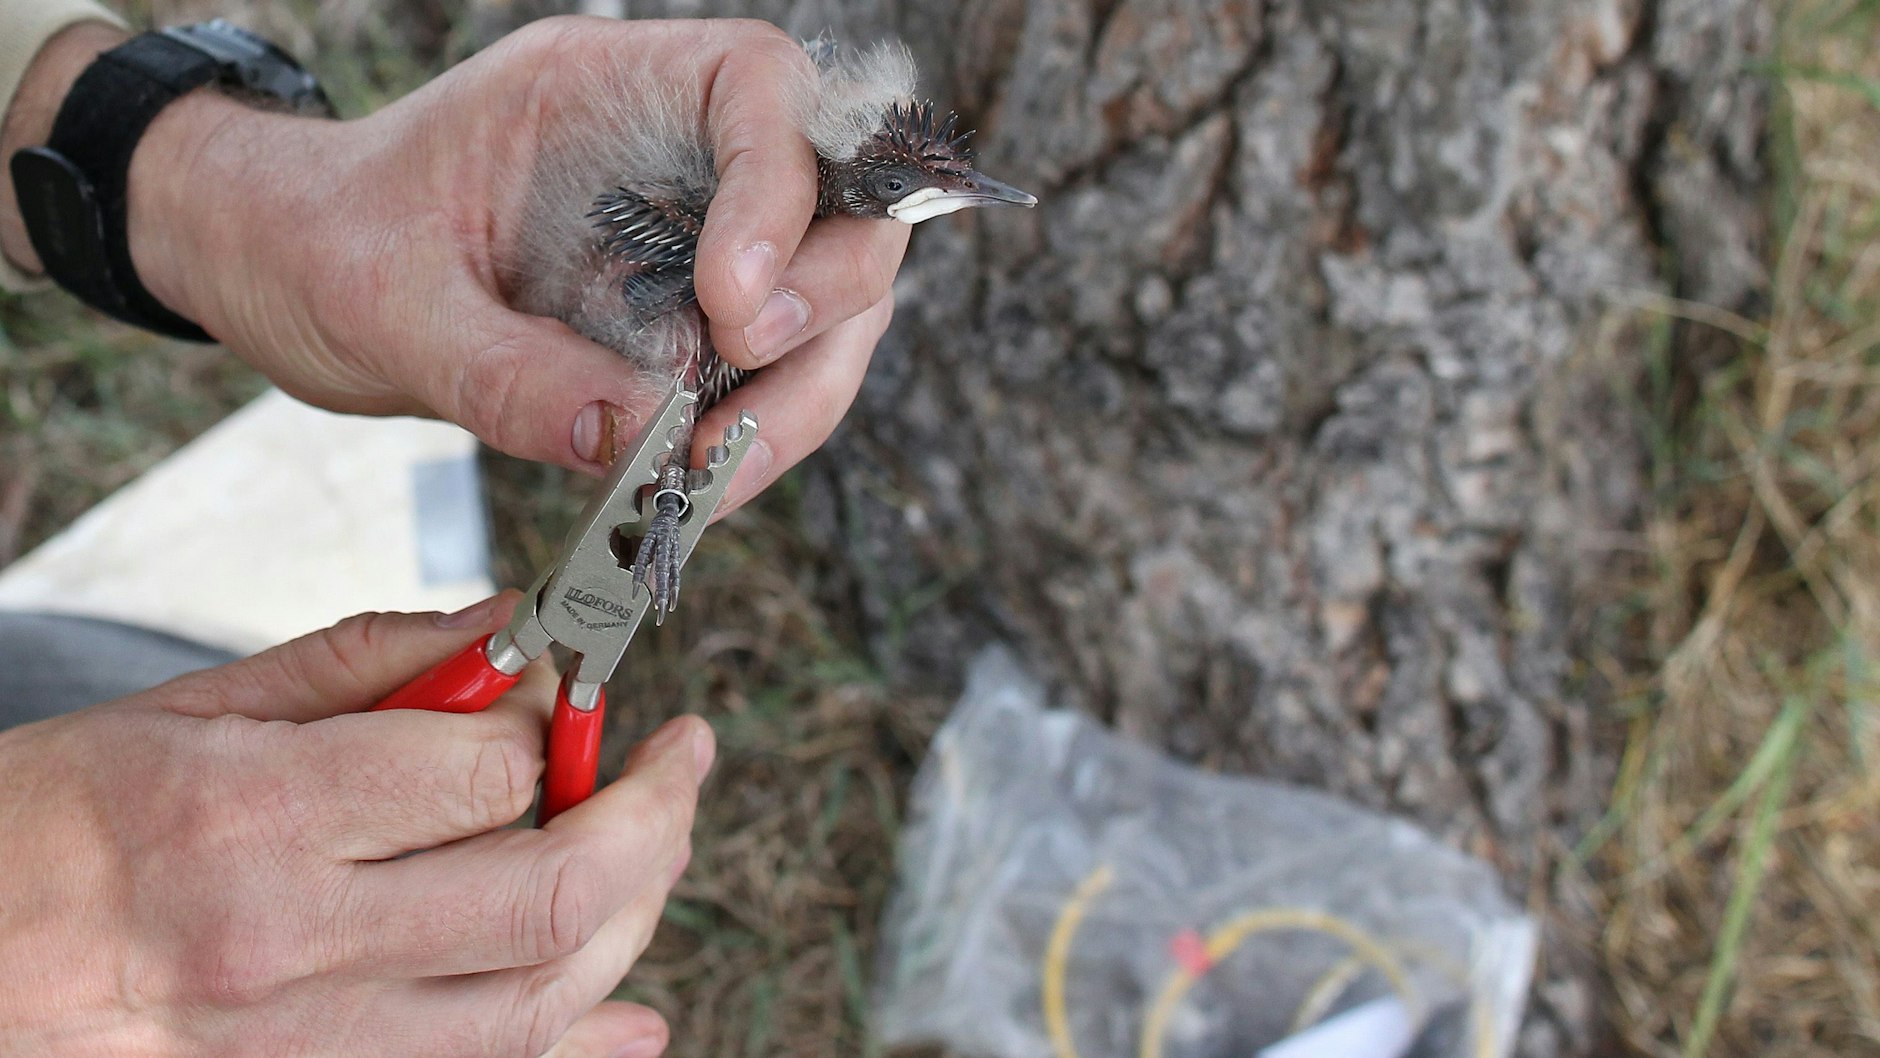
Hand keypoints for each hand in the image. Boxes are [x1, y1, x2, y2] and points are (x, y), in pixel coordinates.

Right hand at [0, 594, 711, 1057]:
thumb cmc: (59, 821)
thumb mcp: (198, 704)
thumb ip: (372, 663)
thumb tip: (511, 626)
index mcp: (259, 817)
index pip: (484, 772)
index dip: (554, 721)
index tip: (563, 692)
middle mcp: (296, 942)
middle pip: (552, 893)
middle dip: (655, 813)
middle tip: (681, 756)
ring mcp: (312, 1041)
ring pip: (544, 996)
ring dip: (636, 910)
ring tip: (657, 840)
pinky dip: (582, 1044)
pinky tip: (632, 1012)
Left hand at [3, 17, 903, 496]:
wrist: (288, 272)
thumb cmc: (321, 242)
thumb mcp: (383, 301)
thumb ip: (502, 369)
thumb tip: (630, 440)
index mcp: (606, 90)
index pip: (758, 90)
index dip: (779, 189)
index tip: (733, 303)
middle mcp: (679, 154)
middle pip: (841, 200)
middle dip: (823, 304)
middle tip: (739, 395)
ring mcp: (700, 237)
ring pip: (834, 297)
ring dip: (804, 393)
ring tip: (717, 474)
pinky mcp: (695, 320)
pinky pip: (779, 370)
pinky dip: (763, 435)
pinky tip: (704, 486)